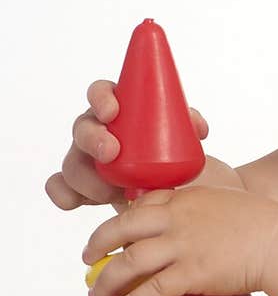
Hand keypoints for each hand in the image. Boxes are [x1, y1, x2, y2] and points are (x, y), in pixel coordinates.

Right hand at [45, 80, 208, 211]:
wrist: (169, 191)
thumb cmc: (169, 155)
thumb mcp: (184, 138)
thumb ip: (189, 127)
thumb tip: (197, 128)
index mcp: (118, 110)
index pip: (101, 93)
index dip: (101, 98)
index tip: (113, 111)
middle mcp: (97, 132)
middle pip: (83, 128)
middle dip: (93, 139)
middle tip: (112, 152)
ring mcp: (87, 160)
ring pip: (73, 162)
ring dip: (86, 175)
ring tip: (109, 191)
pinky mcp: (83, 187)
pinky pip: (62, 187)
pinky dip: (63, 194)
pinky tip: (70, 202)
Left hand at [84, 186, 277, 295]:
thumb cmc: (263, 222)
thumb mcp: (226, 201)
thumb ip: (202, 209)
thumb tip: (194, 227)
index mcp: (184, 198)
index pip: (141, 204)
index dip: (122, 219)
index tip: (114, 232)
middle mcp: (176, 220)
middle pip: (121, 228)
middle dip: (97, 244)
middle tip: (87, 258)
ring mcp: (182, 247)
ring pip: (129, 262)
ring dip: (107, 280)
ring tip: (96, 294)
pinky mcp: (191, 274)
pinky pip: (151, 291)